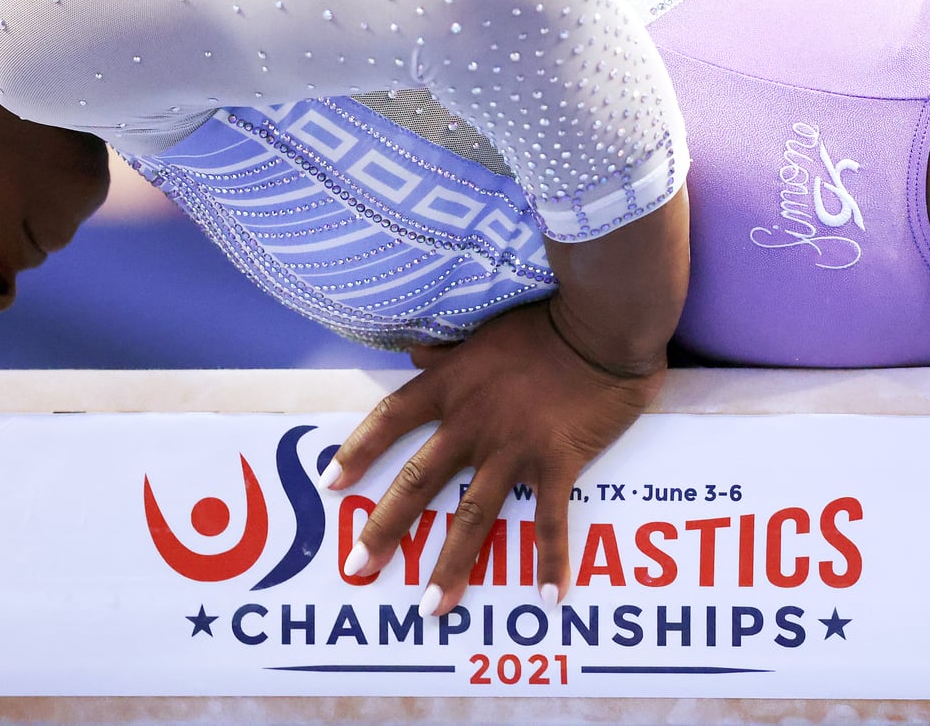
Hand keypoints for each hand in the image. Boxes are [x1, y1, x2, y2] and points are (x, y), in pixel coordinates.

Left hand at [322, 298, 665, 615]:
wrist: (600, 323)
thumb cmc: (544, 322)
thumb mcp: (482, 332)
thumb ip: (446, 351)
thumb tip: (416, 355)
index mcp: (450, 386)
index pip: (389, 421)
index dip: (356, 452)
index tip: (330, 484)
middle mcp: (472, 422)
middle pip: (417, 482)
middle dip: (384, 529)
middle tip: (358, 569)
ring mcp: (514, 447)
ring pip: (473, 516)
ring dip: (450, 565)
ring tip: (430, 607)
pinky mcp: (558, 462)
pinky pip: (552, 522)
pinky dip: (551, 560)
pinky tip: (547, 597)